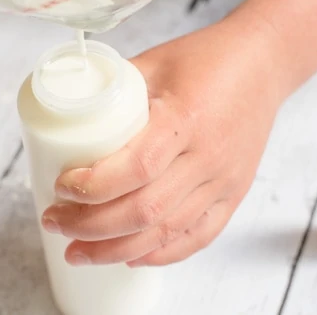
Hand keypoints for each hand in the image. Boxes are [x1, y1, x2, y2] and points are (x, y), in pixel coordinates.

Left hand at [41, 14, 288, 266]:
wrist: (262, 65)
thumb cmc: (207, 59)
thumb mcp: (155, 62)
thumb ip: (114, 89)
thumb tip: (67, 112)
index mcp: (185, 118)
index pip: (136, 167)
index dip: (93, 185)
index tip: (61, 186)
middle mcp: (208, 156)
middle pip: (145, 210)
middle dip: (90, 226)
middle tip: (55, 222)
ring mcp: (224, 180)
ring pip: (166, 232)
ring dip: (116, 250)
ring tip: (78, 252)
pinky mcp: (233, 194)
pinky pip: (198, 237)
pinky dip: (160, 254)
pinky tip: (128, 256)